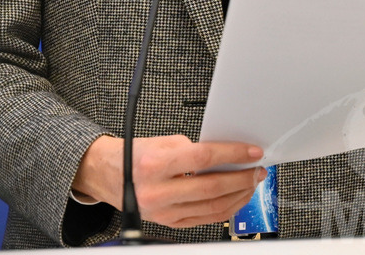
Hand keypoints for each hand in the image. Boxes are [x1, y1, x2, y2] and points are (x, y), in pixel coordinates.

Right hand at [72, 134, 266, 227]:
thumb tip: (224, 154)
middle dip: (241, 178)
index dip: (233, 155)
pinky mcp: (168, 223)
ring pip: (211, 208)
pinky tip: (235, 198)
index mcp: (155, 164)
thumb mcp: (161, 141)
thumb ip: (192, 148)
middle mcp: (158, 191)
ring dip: (238, 195)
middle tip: (257, 169)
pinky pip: (204, 219)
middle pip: (212, 187)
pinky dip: (225, 209)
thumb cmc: (134, 154)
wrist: (108, 175)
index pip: (204, 158)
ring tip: (251, 183)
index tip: (252, 151)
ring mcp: (163, 212)